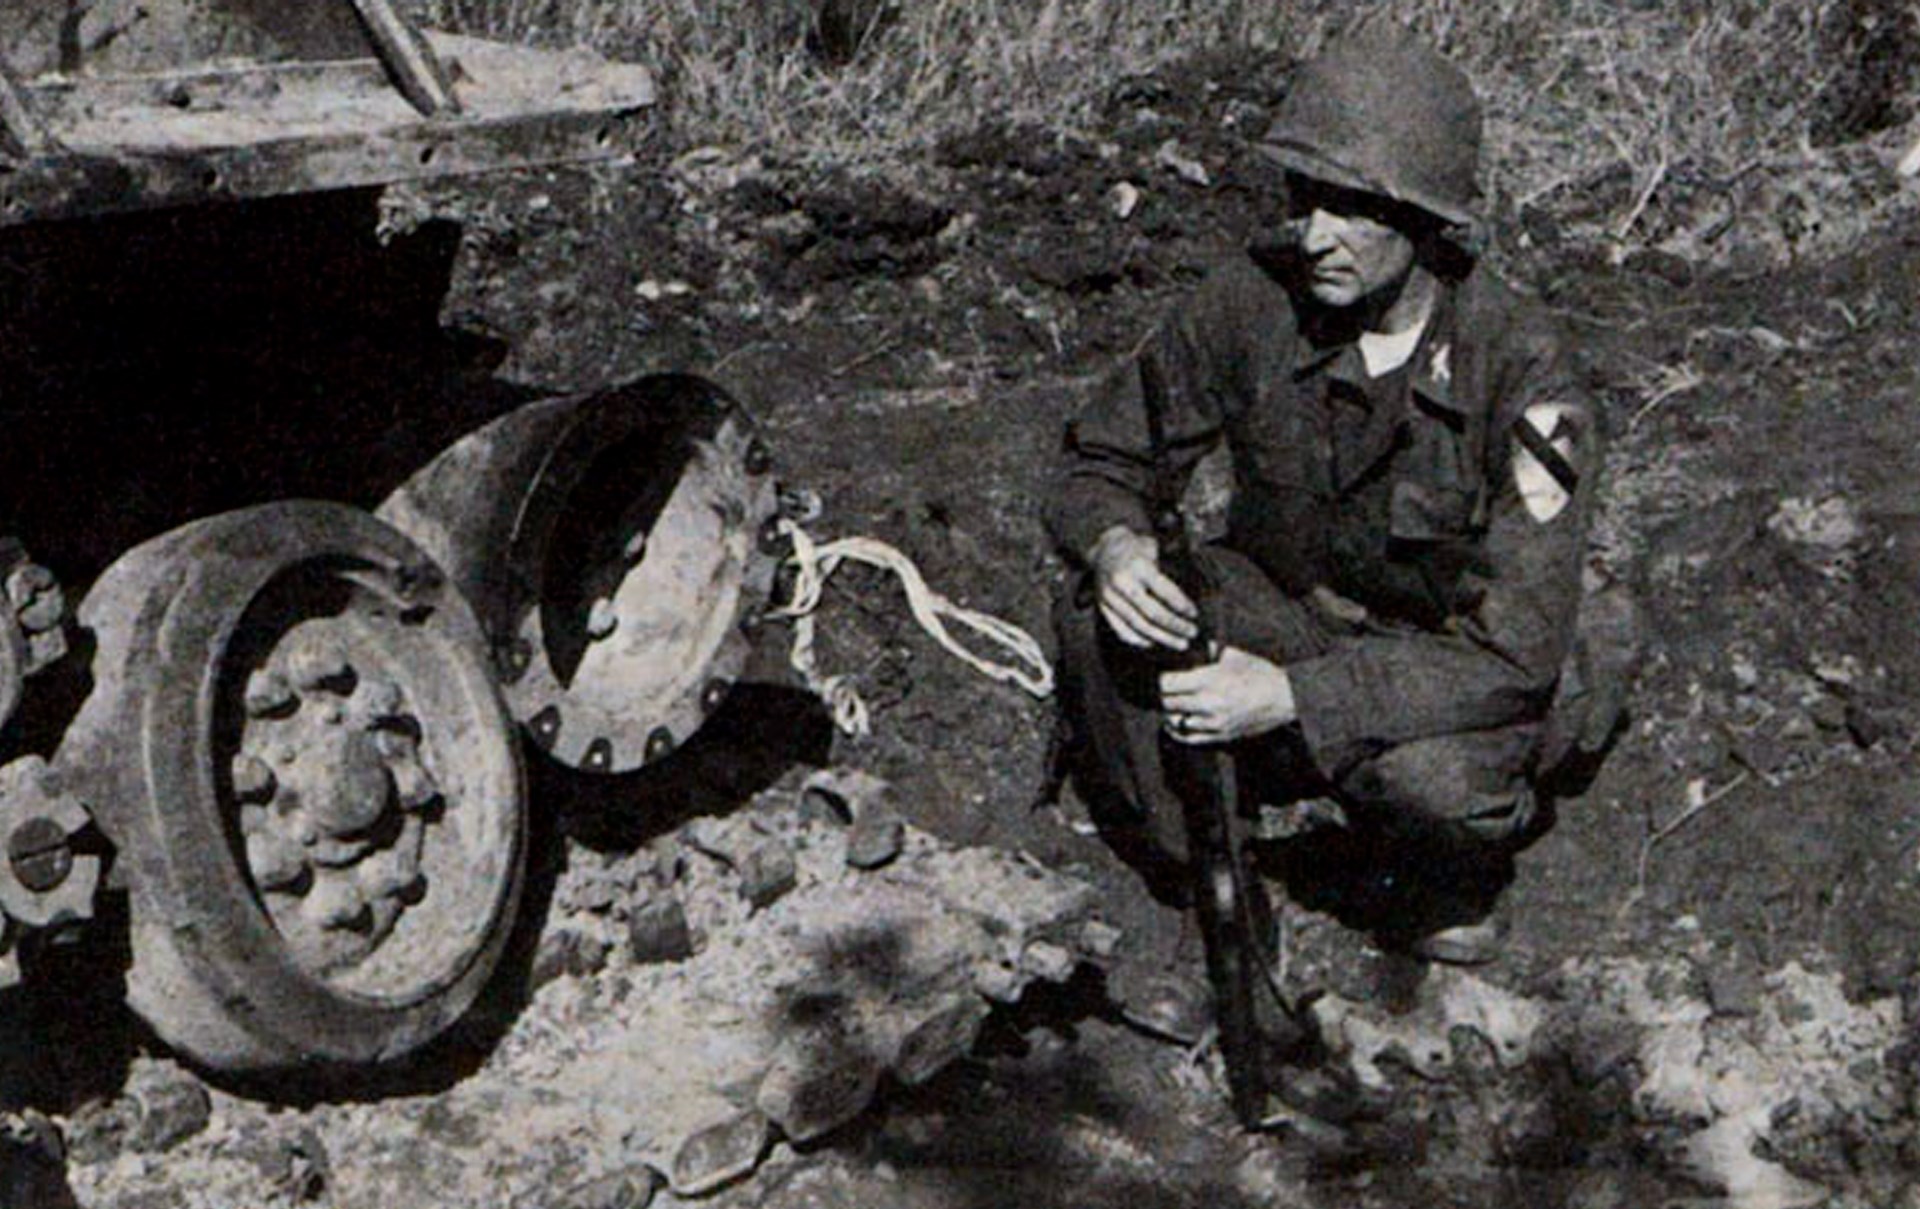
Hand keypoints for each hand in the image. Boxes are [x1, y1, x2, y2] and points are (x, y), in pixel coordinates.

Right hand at [1090, 526, 1198, 650]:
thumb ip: (1167, 570)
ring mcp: (1110, 597)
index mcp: (1138, 566)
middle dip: (1175, 626)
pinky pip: (1121, 629)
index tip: (1194, 614)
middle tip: (1192, 633)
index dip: (1181, 605)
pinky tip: (1152, 642)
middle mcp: (1122, 583)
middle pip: (1152, 613)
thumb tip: (1190, 597)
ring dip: (1162, 637)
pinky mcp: (1102, 606)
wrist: (1103, 548)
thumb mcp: (1153, 549)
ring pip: (1138, 625)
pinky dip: (1138, 639)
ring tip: (1180, 643)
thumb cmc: (1135, 548)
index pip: (1164, 591)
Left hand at [1159, 646, 1295, 744]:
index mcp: (1209, 680)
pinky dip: (1177, 731)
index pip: (1167, 684)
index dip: (1160, 679)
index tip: (1161, 676)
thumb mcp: (1233, 654)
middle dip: (1163, 696)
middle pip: (1167, 703)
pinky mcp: (1220, 736)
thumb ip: (1207, 649)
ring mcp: (1213, 723)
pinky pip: (1189, 738)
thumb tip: (1188, 643)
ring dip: (1170, 713)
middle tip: (1163, 690)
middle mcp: (1208, 703)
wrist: (1285, 698)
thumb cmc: (1260, 673)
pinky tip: (1174, 723)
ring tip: (1171, 704)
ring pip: (1175, 722)